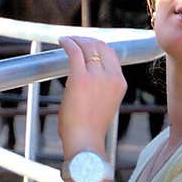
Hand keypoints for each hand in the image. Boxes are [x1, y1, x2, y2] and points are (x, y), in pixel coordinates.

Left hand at [57, 36, 128, 153]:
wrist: (85, 141)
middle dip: (87, 40)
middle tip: (75, 40)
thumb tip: (87, 78)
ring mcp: (97, 76)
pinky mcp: (80, 77)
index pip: (111, 54)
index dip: (98, 45)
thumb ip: (100, 88)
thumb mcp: (103, 103)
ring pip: (87, 47)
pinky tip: (62, 42)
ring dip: (76, 40)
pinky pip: (75, 52)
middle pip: (100, 46)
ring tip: (67, 40)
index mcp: (119, 83)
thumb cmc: (89, 127)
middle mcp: (112, 76)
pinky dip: (68, 43)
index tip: (87, 44)